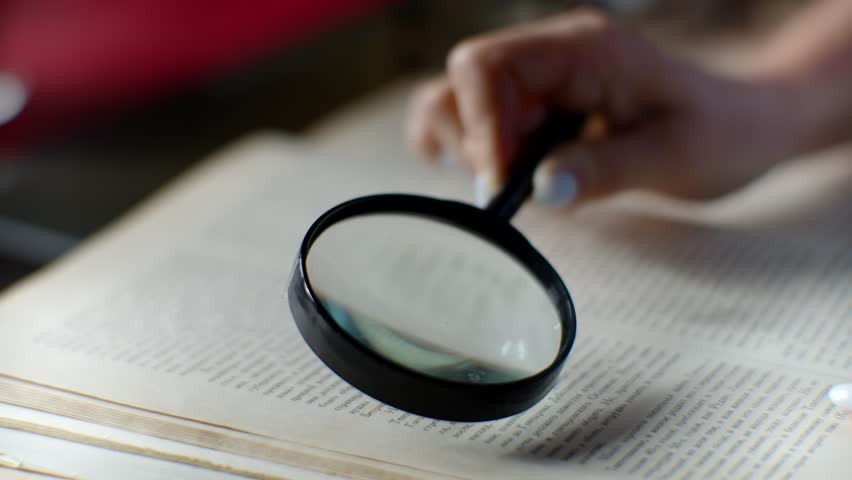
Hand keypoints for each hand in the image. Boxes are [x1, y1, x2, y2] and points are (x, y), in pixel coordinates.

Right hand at [407, 10, 809, 208]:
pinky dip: (472, 146)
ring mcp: (544, 76)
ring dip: (469, 147)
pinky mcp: (539, 102)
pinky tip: (497, 173)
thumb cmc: (720, 135)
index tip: (504, 182)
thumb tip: (537, 190)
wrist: (744, 124)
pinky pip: (478, 115)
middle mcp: (555, 53)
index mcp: (586, 51)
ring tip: (512, 182)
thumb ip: (604, 169)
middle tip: (512, 187)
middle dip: (472, 141)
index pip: (490, 66)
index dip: (481, 126)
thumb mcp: (674, 159)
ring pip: (460, 97)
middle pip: (463, 80)